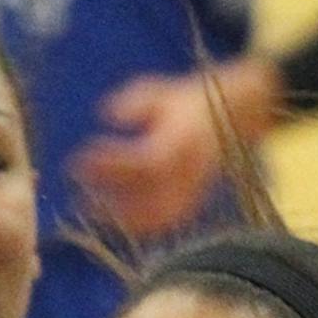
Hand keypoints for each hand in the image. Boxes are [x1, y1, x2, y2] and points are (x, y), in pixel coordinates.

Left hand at [71, 60, 279, 241]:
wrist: (239, 111)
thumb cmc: (189, 100)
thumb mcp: (163, 92)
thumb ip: (136, 101)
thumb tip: (106, 113)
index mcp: (183, 140)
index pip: (143, 161)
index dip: (110, 164)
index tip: (77, 160)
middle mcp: (190, 169)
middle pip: (148, 198)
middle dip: (110, 201)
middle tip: (77, 196)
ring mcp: (194, 189)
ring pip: (156, 217)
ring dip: (120, 219)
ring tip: (89, 211)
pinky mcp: (192, 201)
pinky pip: (163, 222)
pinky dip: (137, 226)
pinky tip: (111, 220)